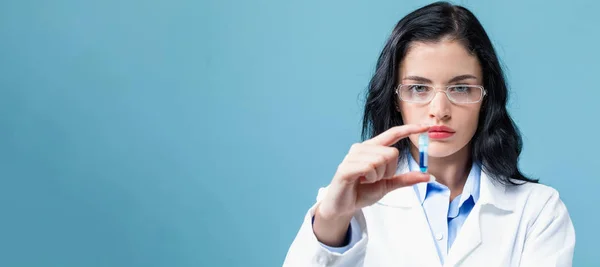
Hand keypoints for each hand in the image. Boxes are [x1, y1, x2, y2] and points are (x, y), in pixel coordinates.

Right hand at [313, 124, 430, 245]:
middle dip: (389, 171)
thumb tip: (428, 176)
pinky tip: (361, 181)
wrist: (343, 206)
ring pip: (381, 160)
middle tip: (375, 179)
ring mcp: (352, 156)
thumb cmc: (362, 192)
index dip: (409, 129)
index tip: (426, 127)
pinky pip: (369, 167)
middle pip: (391, 152)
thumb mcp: (388, 185)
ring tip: (366, 181)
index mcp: (372, 149)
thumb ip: (406, 179)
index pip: (392, 134)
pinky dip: (370, 178)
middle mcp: (362, 148)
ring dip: (378, 176)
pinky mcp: (346, 167)